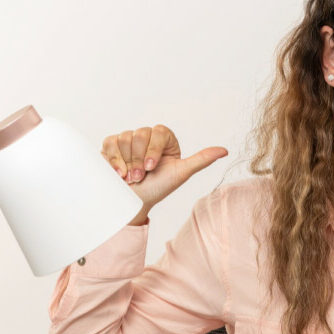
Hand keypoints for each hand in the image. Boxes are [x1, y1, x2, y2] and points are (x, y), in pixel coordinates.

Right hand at [102, 125, 227, 224]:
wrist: (135, 202)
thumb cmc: (159, 188)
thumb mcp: (181, 174)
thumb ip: (202, 160)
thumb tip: (224, 151)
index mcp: (164, 139)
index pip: (158, 132)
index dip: (153, 151)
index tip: (151, 168)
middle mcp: (146, 136)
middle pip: (139, 134)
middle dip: (139, 160)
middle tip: (141, 175)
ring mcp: (128, 140)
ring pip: (124, 138)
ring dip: (127, 162)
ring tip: (131, 177)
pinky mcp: (111, 145)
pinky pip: (109, 143)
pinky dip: (113, 160)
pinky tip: (118, 173)